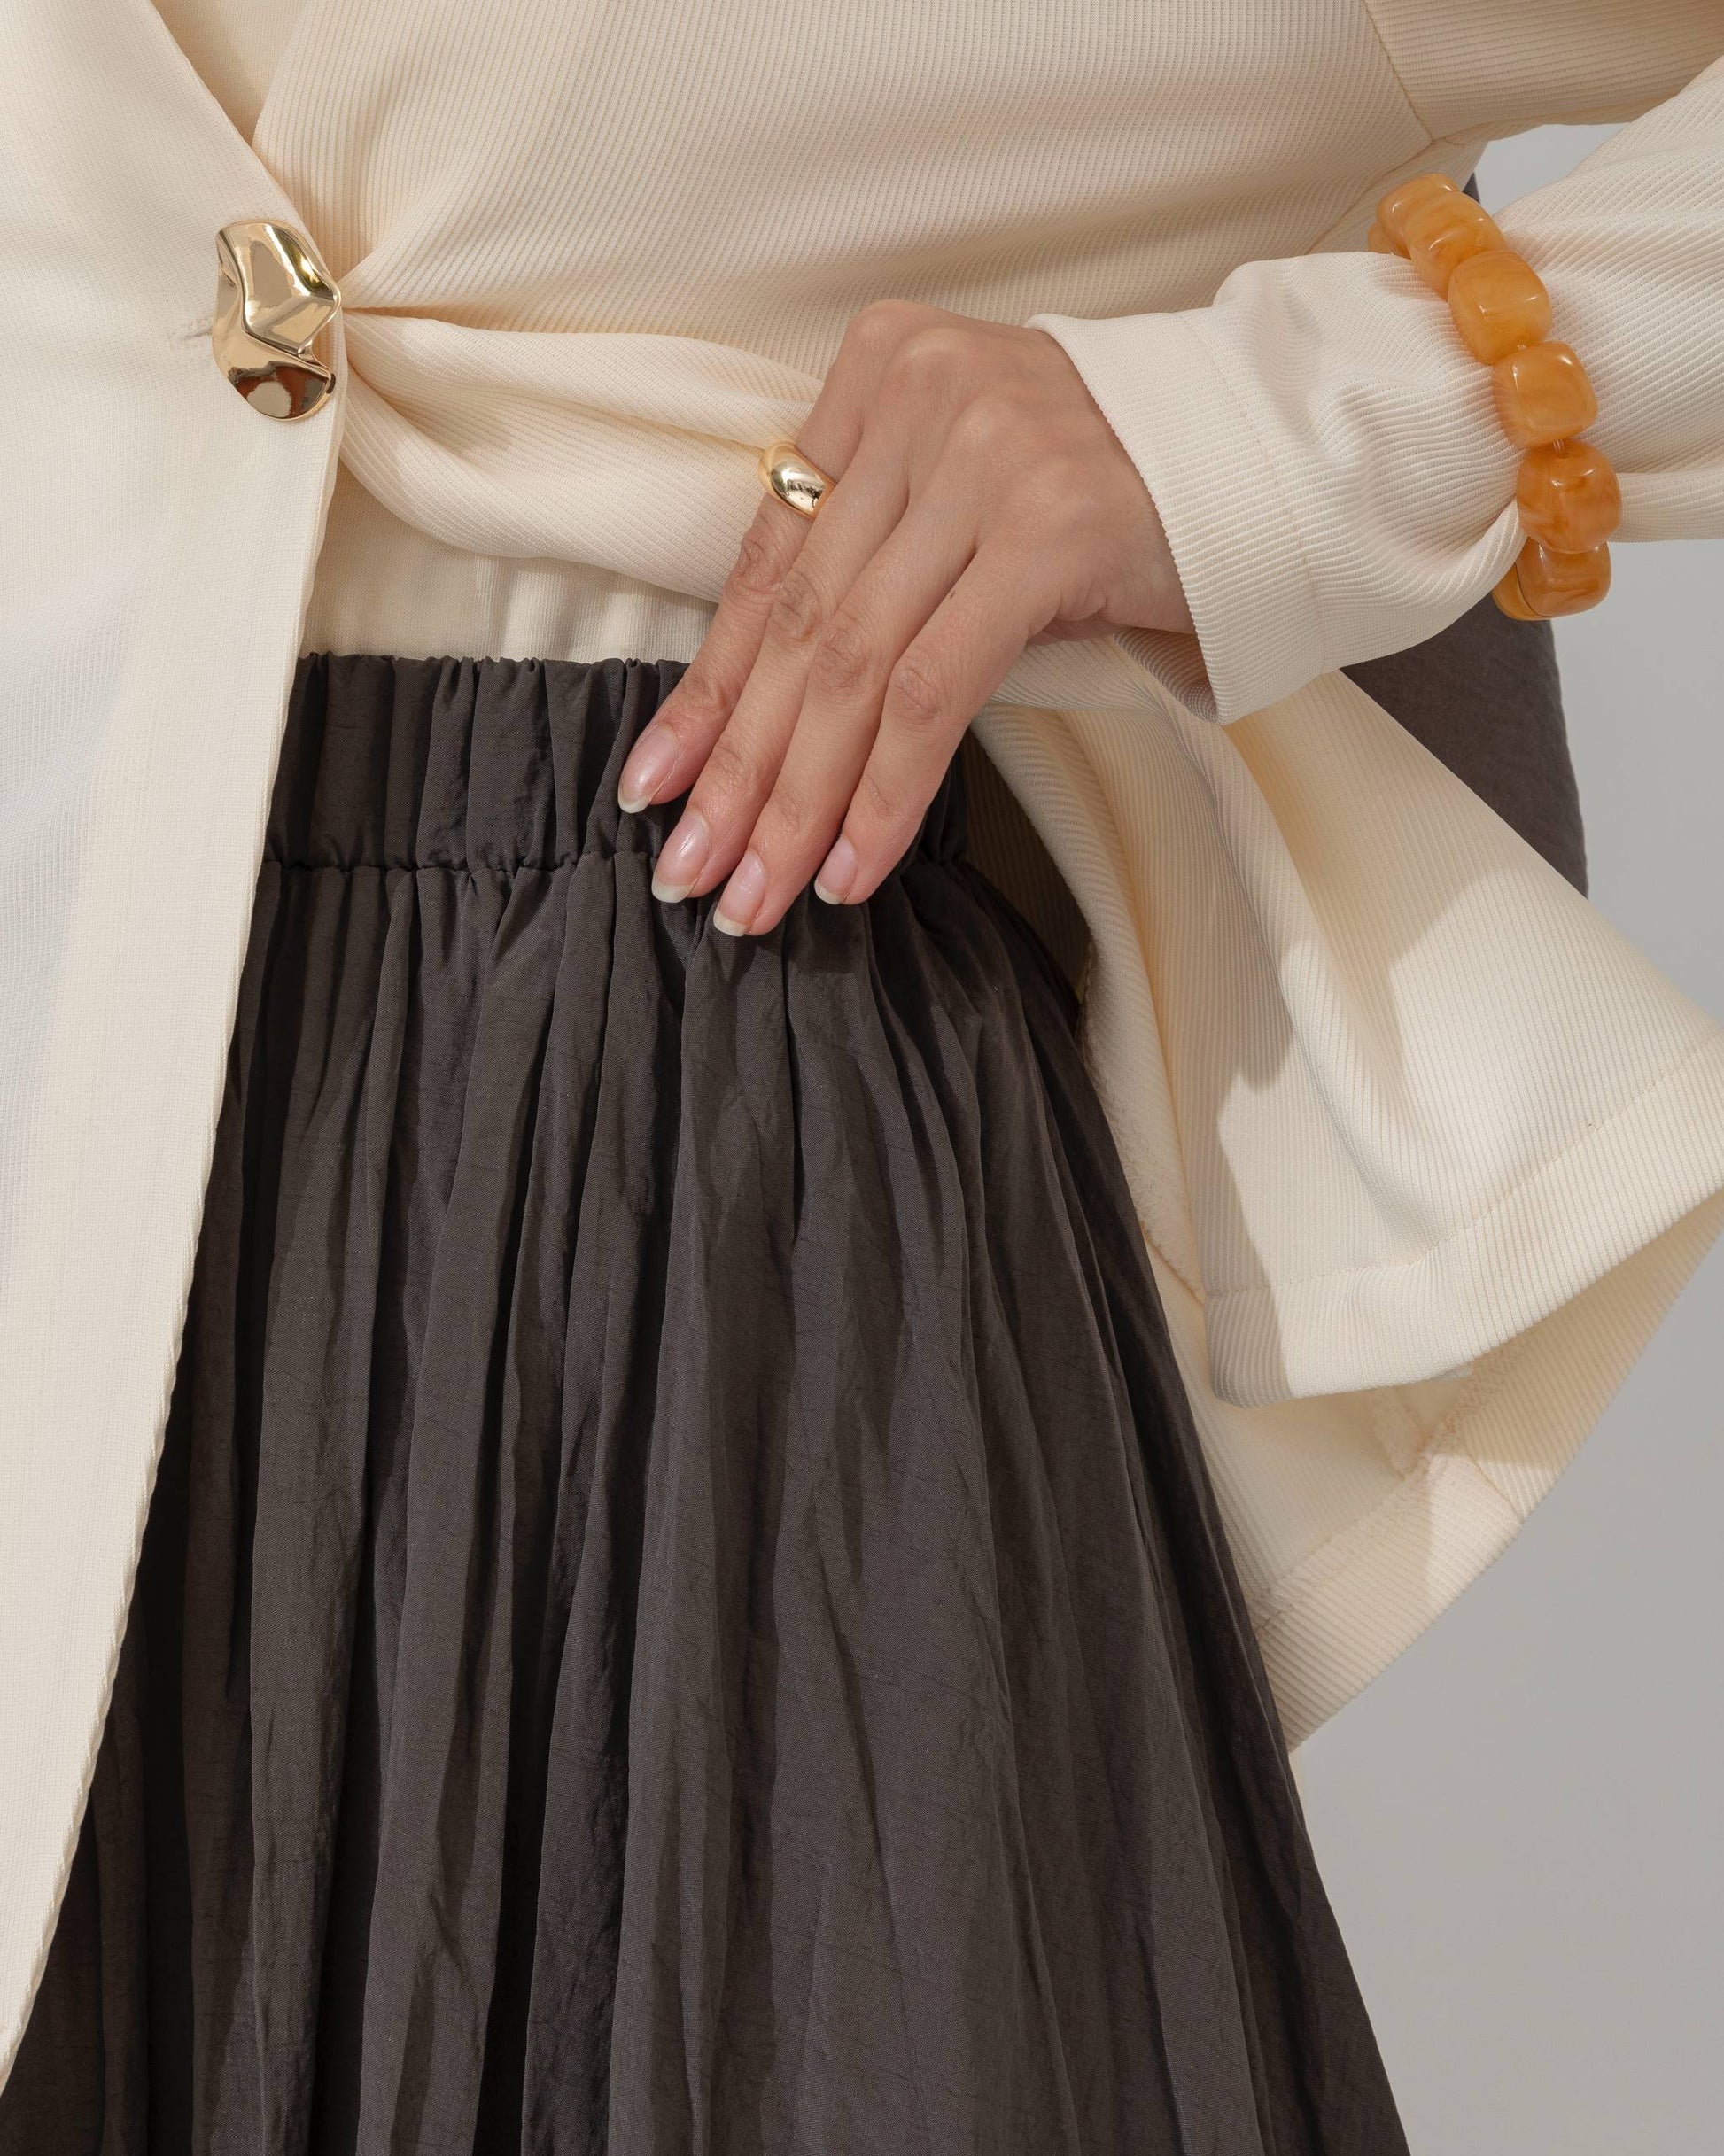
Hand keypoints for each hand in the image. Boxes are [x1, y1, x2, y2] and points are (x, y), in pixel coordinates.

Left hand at [614, 299, 1192, 934]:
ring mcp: (984, 459)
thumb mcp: (973, 496)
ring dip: (795, 800)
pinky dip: (884, 791)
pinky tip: (851, 866)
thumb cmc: (1116, 494)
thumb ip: (881, 556)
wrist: (1272, 459)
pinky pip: (935, 690)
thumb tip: (776, 709)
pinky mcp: (1049, 529)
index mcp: (881, 377)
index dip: (706, 689)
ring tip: (755, 893)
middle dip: (735, 768)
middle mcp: (922, 401)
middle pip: (799, 624)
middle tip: (691, 871)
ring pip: (853, 666)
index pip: (770, 564)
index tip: (654, 784)